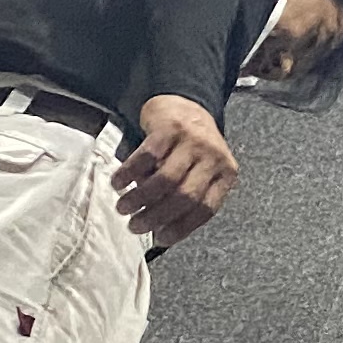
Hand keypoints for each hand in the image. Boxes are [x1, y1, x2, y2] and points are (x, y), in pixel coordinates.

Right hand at [116, 96, 238, 242]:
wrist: (184, 104)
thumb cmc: (190, 148)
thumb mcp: (200, 172)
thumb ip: (186, 196)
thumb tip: (159, 229)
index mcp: (225, 174)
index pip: (206, 209)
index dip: (182, 228)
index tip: (160, 239)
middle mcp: (213, 158)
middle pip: (185, 197)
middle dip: (156, 217)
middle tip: (135, 226)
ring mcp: (193, 142)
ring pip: (165, 180)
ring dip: (140, 198)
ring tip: (123, 208)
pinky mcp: (170, 128)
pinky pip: (147, 157)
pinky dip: (129, 173)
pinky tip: (118, 183)